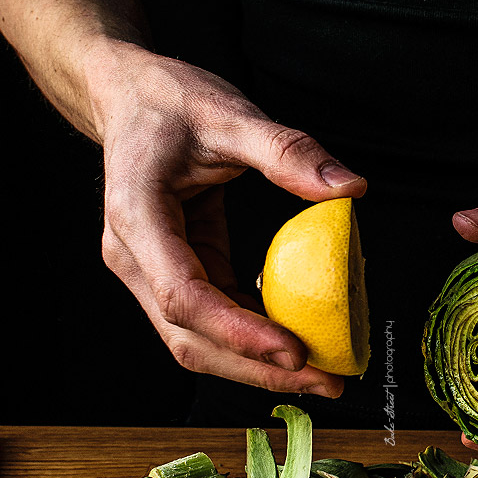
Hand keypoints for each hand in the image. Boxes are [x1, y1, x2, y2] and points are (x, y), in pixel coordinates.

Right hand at [93, 42, 365, 395]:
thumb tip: (349, 188)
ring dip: (256, 366)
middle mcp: (134, 258)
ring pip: (197, 341)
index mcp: (137, 218)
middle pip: (189, 337)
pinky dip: (253, 338)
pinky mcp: (175, 274)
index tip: (295, 349)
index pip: (184, 295)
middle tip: (327, 381)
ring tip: (321, 375)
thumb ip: (287, 150)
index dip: (238, 331)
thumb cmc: (168, 102)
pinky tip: (297, 343)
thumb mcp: (229, 113)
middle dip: (257, 369)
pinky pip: (212, 320)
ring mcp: (150, 273)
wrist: (128, 97)